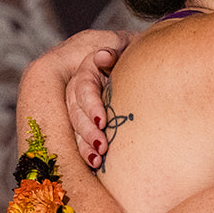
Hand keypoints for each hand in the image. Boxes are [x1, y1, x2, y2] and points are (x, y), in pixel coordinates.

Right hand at [67, 45, 121, 167]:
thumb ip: (115, 50)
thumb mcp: (126, 48)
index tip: (102, 121)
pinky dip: (86, 151)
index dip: (91, 105)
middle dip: (87, 131)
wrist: (138, 61)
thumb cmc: (133, 54)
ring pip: (75, 127)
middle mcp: (80, 89)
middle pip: (76, 111)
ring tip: (96, 160)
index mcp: (89, 70)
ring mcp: (83, 106)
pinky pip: (80, 138)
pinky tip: (94, 164)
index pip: (83, 88)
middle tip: (101, 147)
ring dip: (84, 145)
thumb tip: (103, 55)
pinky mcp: (88, 122)